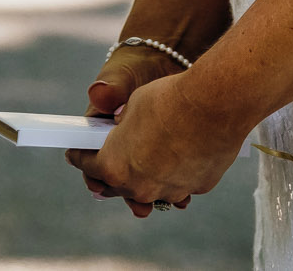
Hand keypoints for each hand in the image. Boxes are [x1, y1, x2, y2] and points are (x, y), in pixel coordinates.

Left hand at [66, 70, 243, 216]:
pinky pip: (181, 184)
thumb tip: (121, 126)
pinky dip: (177, 173)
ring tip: (150, 160)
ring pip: (153, 190)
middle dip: (112, 173)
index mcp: (114, 166)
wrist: (215, 104)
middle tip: (109, 161)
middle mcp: (140, 187)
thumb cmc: (167, 99)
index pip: (88, 166)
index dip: (80, 155)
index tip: (77, 152)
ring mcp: (170, 191)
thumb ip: (122, 124)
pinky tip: (181, 155)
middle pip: (118, 187)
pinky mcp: (197, 187)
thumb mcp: (131, 105)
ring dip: (148, 177)